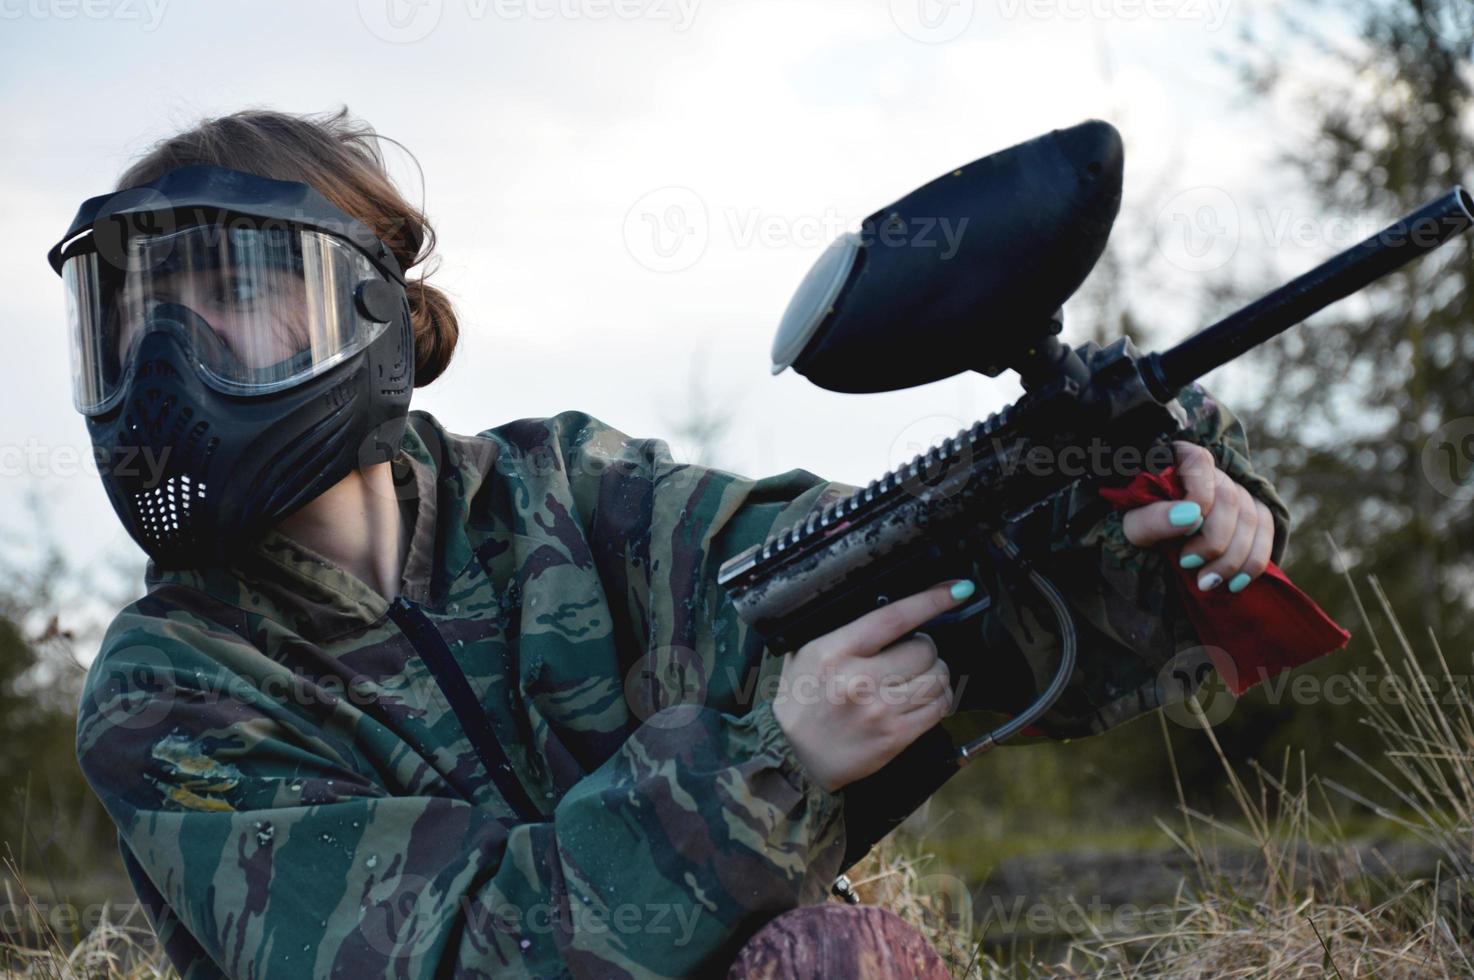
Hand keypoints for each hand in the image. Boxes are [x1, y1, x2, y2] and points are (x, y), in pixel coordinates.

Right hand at [772, 580, 969, 792]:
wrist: (795, 754)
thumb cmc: (802, 697)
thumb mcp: (806, 652)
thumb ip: (841, 628)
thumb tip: (885, 602)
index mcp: (835, 651)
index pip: (894, 617)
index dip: (930, 600)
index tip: (957, 589)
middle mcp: (859, 680)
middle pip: (924, 649)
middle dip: (925, 647)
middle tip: (912, 653)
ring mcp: (880, 710)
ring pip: (938, 678)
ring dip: (936, 673)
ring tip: (919, 675)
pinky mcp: (895, 737)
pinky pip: (939, 709)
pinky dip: (939, 699)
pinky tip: (923, 698)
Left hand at [1121, 440, 1273, 593]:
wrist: (1151, 548)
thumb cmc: (1140, 528)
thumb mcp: (1134, 525)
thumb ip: (1154, 518)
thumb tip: (1191, 515)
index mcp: (1181, 459)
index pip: (1200, 462)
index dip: (1199, 496)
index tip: (1185, 529)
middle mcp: (1215, 472)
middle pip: (1230, 498)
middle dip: (1214, 540)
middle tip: (1188, 565)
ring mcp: (1238, 491)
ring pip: (1253, 518)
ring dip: (1234, 557)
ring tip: (1207, 582)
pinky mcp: (1253, 514)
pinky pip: (1266, 532)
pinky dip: (1254, 561)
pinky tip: (1236, 583)